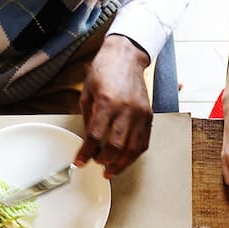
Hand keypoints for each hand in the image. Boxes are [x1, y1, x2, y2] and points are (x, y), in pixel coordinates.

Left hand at [75, 35, 152, 178]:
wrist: (126, 56)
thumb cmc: (105, 70)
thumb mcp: (88, 93)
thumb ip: (89, 119)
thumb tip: (89, 141)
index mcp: (107, 102)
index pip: (96, 137)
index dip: (86, 153)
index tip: (80, 161)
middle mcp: (126, 109)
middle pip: (116, 146)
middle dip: (104, 160)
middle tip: (96, 164)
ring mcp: (140, 113)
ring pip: (132, 149)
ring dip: (121, 164)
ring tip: (111, 170)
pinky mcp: (148, 115)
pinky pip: (143, 142)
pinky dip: (134, 155)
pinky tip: (125, 160)